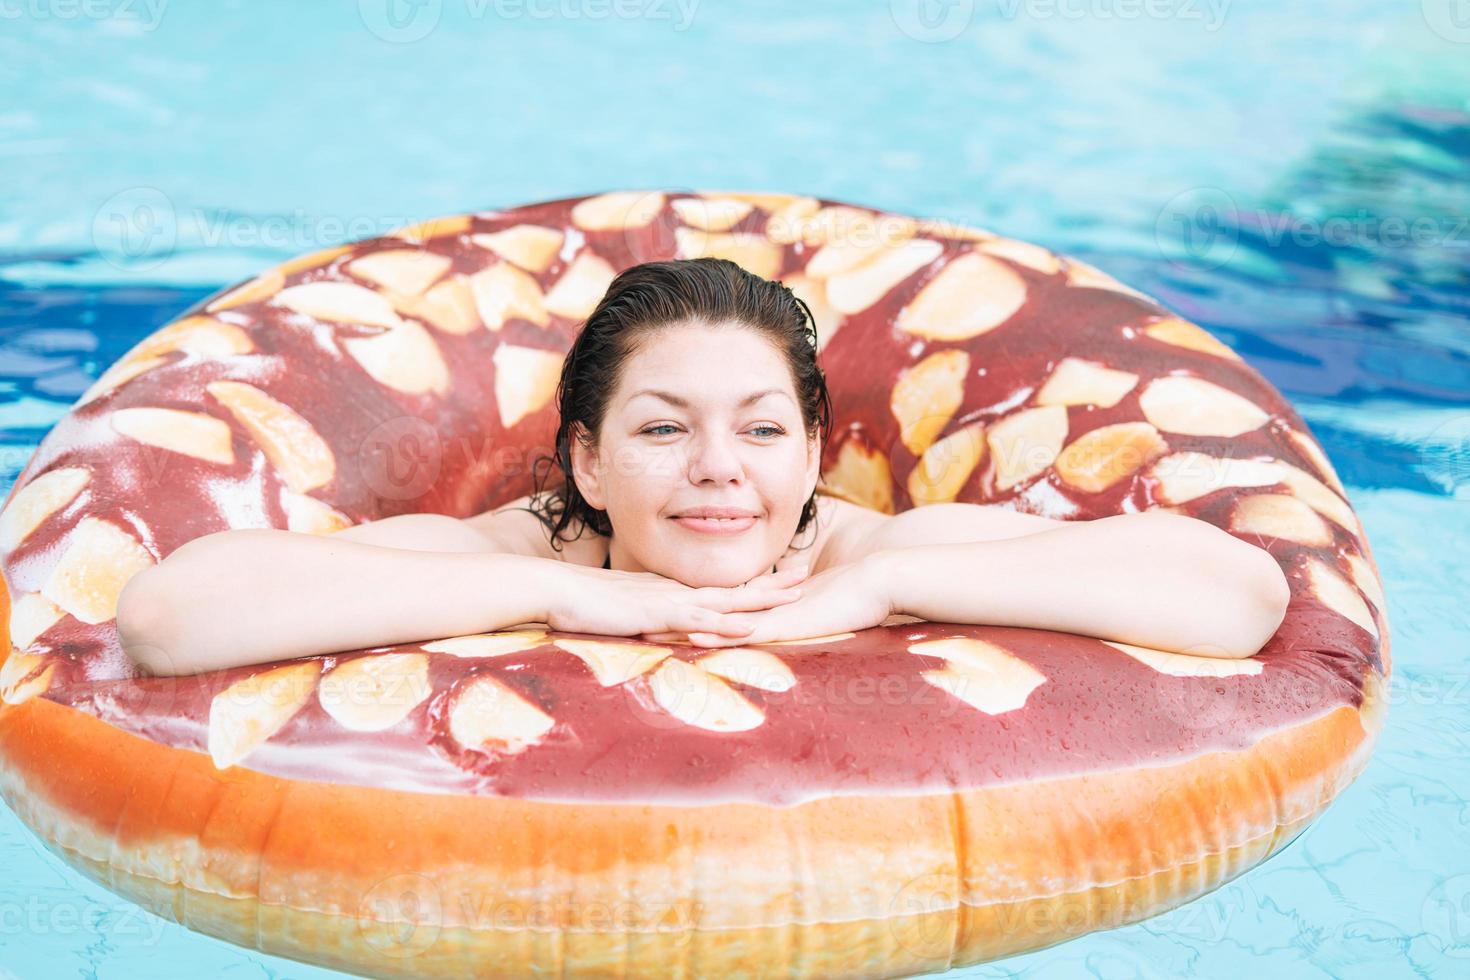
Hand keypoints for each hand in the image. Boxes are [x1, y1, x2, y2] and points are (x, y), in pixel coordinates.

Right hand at [545, 562, 811, 640]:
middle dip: (771, 583)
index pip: (720, 588)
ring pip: (725, 599)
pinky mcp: (656, 612)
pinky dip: (725, 622)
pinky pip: (698, 618)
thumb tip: (653, 629)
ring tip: (795, 593)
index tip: (780, 578)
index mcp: (670, 591)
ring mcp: (668, 600)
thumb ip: (642, 619)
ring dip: (761, 598)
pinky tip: (748, 625)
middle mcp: (676, 591)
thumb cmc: (580, 602)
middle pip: (733, 587)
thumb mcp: (621, 611)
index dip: (752, 584)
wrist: (554, 590)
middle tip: (805, 574)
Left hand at [641, 555, 893, 647]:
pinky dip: (717, 636)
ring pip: (713, 622)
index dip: (681, 611)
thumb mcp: (813, 609)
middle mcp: (757, 608)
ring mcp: (767, 614)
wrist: (881, 581)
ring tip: (642, 635)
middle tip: (629, 623)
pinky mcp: (783, 623)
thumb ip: (794, 614)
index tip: (650, 616)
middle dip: (666, 619)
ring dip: (679, 630)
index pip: (713, 608)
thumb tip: (784, 616)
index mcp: (760, 606)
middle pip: (702, 612)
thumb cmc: (856, 595)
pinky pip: (743, 631)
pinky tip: (692, 639)